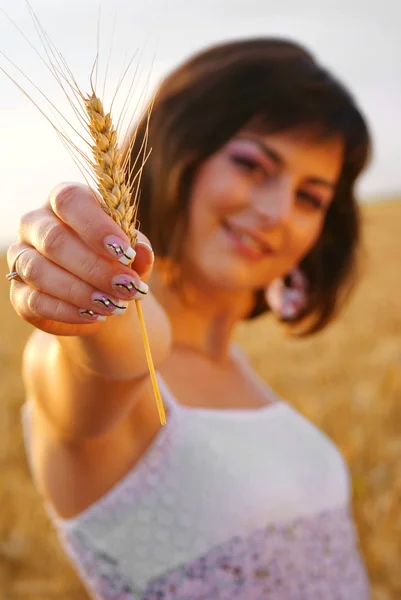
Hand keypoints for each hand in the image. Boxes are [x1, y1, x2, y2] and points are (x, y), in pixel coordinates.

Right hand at [7, 183, 154, 336]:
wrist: (101, 300)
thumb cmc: (116, 264)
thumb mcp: (133, 255)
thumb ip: (138, 251)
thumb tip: (143, 251)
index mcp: (64, 202)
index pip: (69, 200)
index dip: (96, 226)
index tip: (125, 252)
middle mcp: (35, 224)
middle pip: (53, 239)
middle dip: (95, 267)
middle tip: (128, 287)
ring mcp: (21, 257)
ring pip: (39, 271)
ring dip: (82, 291)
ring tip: (115, 306)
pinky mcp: (18, 293)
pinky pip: (35, 301)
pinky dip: (69, 311)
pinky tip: (95, 316)